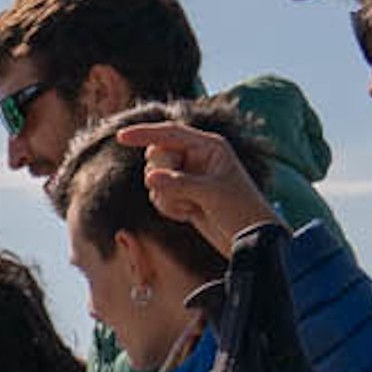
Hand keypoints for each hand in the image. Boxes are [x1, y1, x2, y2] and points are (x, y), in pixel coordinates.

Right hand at [119, 114, 275, 253]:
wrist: (250, 238)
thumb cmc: (240, 210)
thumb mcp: (211, 195)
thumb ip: (179, 184)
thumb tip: (149, 177)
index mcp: (209, 146)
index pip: (170, 133)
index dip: (145, 133)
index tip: (121, 137)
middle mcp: (197, 157)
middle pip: (157, 155)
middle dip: (160, 176)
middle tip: (180, 194)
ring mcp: (188, 176)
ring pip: (154, 178)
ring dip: (165, 197)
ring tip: (189, 208)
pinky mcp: (182, 194)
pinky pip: (158, 196)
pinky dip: (167, 207)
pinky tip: (187, 215)